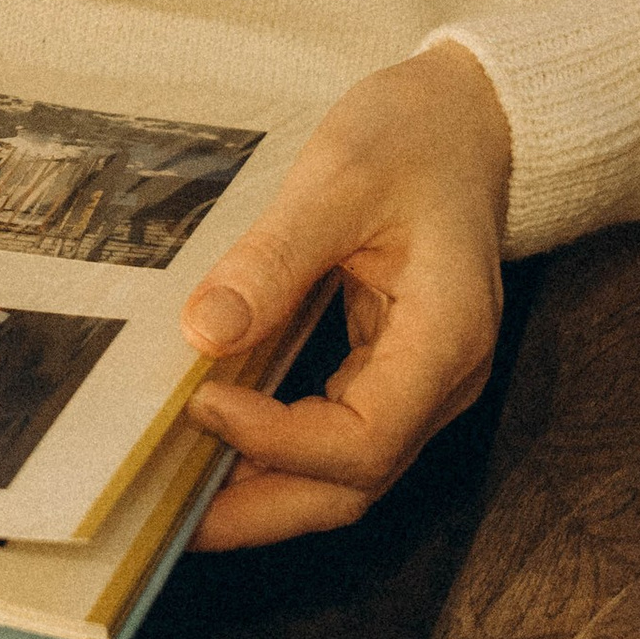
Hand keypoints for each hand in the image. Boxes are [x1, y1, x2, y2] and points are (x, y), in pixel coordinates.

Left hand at [181, 40, 510, 550]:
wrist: (470, 117)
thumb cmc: (413, 136)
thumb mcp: (340, 177)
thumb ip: (276, 257)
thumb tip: (207, 331)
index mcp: (446, 337)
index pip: (365, 438)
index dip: (280, 442)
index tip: (202, 405)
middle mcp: (442, 379)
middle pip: (356, 484)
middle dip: (263, 509)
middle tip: (169, 522)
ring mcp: (420, 381)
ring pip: (347, 473)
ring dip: (266, 493)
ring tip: (178, 499)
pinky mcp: (392, 370)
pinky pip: (338, 436)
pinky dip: (278, 453)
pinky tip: (217, 448)